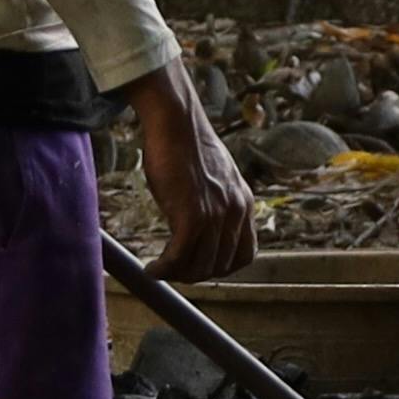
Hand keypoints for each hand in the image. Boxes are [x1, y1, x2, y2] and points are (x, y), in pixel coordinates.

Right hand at [128, 62, 256, 285]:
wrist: (176, 123)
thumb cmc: (186, 146)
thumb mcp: (214, 177)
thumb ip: (216, 201)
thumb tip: (201, 222)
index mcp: (244, 203)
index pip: (246, 254)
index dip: (223, 267)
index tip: (202, 266)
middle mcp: (235, 211)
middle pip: (221, 265)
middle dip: (195, 274)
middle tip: (173, 270)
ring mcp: (215, 214)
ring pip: (200, 266)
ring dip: (177, 275)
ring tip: (160, 270)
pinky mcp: (191, 215)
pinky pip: (179, 257)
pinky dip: (164, 269)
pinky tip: (152, 269)